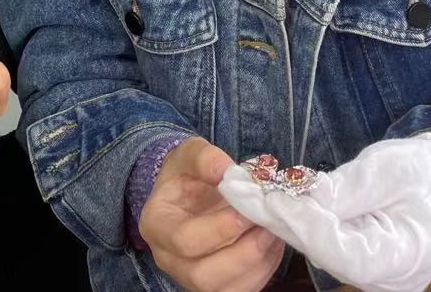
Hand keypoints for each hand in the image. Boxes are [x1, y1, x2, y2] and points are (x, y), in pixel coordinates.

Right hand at [139, 137, 284, 291]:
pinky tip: (272, 242)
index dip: (221, 228)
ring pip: (227, 289)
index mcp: (156, 226)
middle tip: (268, 223)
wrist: (190, 192)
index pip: (184, 240)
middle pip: (203, 276)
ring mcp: (192, 278)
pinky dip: (265, 269)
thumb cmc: (187, 174)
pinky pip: (244, 290)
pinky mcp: (218, 286)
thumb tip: (226, 171)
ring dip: (258, 262)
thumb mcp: (190, 154)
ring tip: (273, 231)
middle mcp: (169, 259)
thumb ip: (204, 157)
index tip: (248, 207)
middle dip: (244, 252)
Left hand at [218, 134, 430, 291]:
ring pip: (314, 246)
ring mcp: (369, 273)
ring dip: (277, 215)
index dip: (299, 221)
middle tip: (234, 186)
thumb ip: (347, 189)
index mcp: (402, 259)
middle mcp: (382, 277)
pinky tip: (264, 194)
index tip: (265, 194)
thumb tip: (300, 194)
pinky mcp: (356, 259)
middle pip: (319, 250)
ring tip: (238, 186)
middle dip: (275, 216)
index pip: (338, 248)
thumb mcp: (393, 170)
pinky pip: (321, 241)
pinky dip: (294, 217)